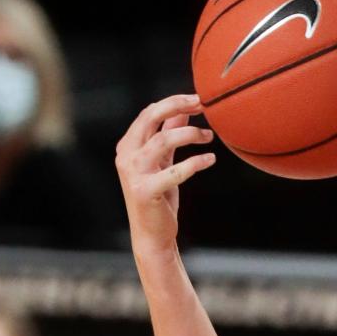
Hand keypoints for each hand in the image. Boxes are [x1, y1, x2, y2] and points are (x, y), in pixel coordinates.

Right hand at [115, 94, 215, 255]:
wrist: (152, 235)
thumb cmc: (158, 197)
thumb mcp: (163, 162)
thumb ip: (169, 135)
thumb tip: (184, 110)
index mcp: (128, 146)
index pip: (149, 113)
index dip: (173, 102)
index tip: (198, 100)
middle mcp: (126, 156)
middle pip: (151, 117)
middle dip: (177, 105)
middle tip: (202, 104)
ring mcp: (134, 174)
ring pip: (164, 140)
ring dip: (191, 134)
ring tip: (209, 137)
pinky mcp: (146, 191)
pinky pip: (175, 171)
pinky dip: (196, 162)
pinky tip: (210, 159)